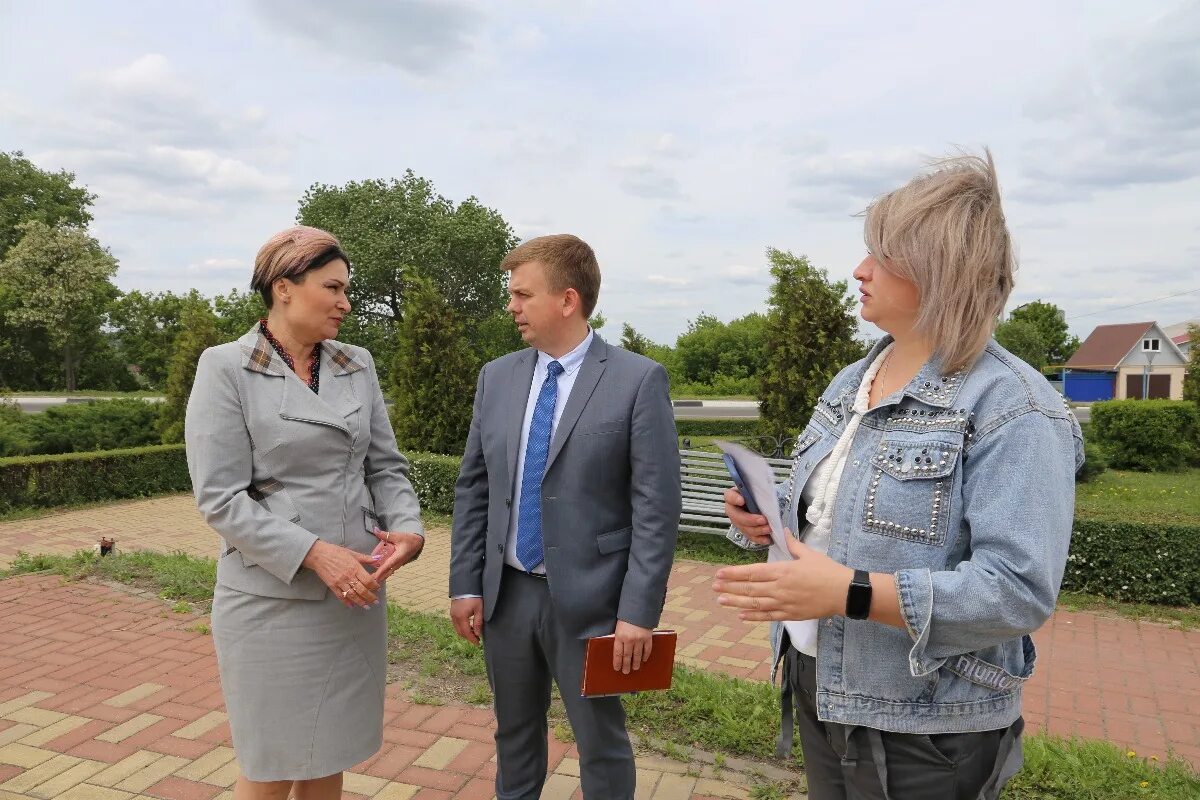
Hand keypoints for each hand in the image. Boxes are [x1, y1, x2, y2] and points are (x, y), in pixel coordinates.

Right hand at [302, 540, 380, 608]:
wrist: (319, 555)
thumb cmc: (336, 552)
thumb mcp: (352, 553)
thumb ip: (365, 558)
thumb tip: (378, 559)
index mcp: (355, 567)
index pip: (368, 580)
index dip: (374, 586)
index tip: (378, 589)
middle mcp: (348, 576)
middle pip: (362, 590)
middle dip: (370, 597)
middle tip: (376, 602)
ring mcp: (340, 582)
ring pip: (353, 595)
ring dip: (360, 602)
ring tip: (367, 607)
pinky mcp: (332, 586)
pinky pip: (341, 596)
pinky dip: (346, 602)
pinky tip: (352, 606)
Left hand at [370, 528, 423, 580]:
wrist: (417, 543)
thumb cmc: (408, 539)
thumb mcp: (396, 536)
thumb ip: (385, 534)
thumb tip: (375, 530)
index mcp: (398, 556)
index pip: (387, 566)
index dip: (380, 572)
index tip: (374, 577)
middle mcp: (398, 562)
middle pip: (387, 572)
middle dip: (379, 577)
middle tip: (370, 582)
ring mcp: (398, 564)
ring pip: (389, 573)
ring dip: (381, 576)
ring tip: (372, 581)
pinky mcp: (397, 564)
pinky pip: (390, 570)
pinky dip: (384, 573)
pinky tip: (378, 576)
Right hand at [450, 597, 483, 644]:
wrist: (466, 585)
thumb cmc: (474, 596)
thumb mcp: (479, 609)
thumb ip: (478, 622)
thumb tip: (477, 634)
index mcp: (461, 617)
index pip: (466, 633)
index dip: (472, 639)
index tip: (478, 643)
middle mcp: (454, 617)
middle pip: (460, 632)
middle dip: (468, 637)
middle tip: (476, 639)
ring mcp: (452, 614)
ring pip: (457, 628)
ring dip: (465, 632)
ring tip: (474, 632)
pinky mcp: (452, 611)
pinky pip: (456, 623)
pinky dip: (461, 627)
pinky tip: (469, 625)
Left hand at [613, 620, 652, 673]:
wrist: (639, 608)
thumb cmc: (626, 617)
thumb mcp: (618, 627)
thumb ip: (619, 637)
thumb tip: (618, 650)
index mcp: (620, 636)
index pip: (618, 653)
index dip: (617, 662)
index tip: (617, 668)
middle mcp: (629, 639)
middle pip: (627, 656)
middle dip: (626, 665)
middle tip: (626, 672)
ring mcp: (639, 639)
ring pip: (637, 655)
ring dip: (635, 663)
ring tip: (635, 668)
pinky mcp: (648, 638)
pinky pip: (647, 649)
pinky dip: (645, 656)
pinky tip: (643, 660)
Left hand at [712, 532, 852, 621]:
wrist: (844, 592)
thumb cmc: (828, 571)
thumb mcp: (809, 554)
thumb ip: (793, 544)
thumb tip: (783, 532)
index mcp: (782, 571)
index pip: (752, 573)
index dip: (734, 574)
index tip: (720, 574)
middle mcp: (779, 588)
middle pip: (749, 589)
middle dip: (730, 588)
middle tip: (714, 587)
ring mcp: (784, 603)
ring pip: (755, 604)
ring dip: (736, 602)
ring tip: (721, 601)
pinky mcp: (790, 614)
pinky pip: (768, 616)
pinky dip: (754, 616)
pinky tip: (742, 615)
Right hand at [724, 487, 771, 545]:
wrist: (764, 504)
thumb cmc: (759, 495)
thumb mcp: (758, 490)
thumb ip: (758, 492)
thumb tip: (766, 496)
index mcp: (734, 496)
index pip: (729, 496)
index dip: (734, 499)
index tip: (742, 500)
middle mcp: (733, 510)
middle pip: (736, 516)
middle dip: (750, 520)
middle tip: (763, 520)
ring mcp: (738, 522)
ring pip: (744, 528)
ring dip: (757, 530)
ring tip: (769, 529)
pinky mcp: (745, 531)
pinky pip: (750, 537)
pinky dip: (759, 539)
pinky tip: (767, 539)